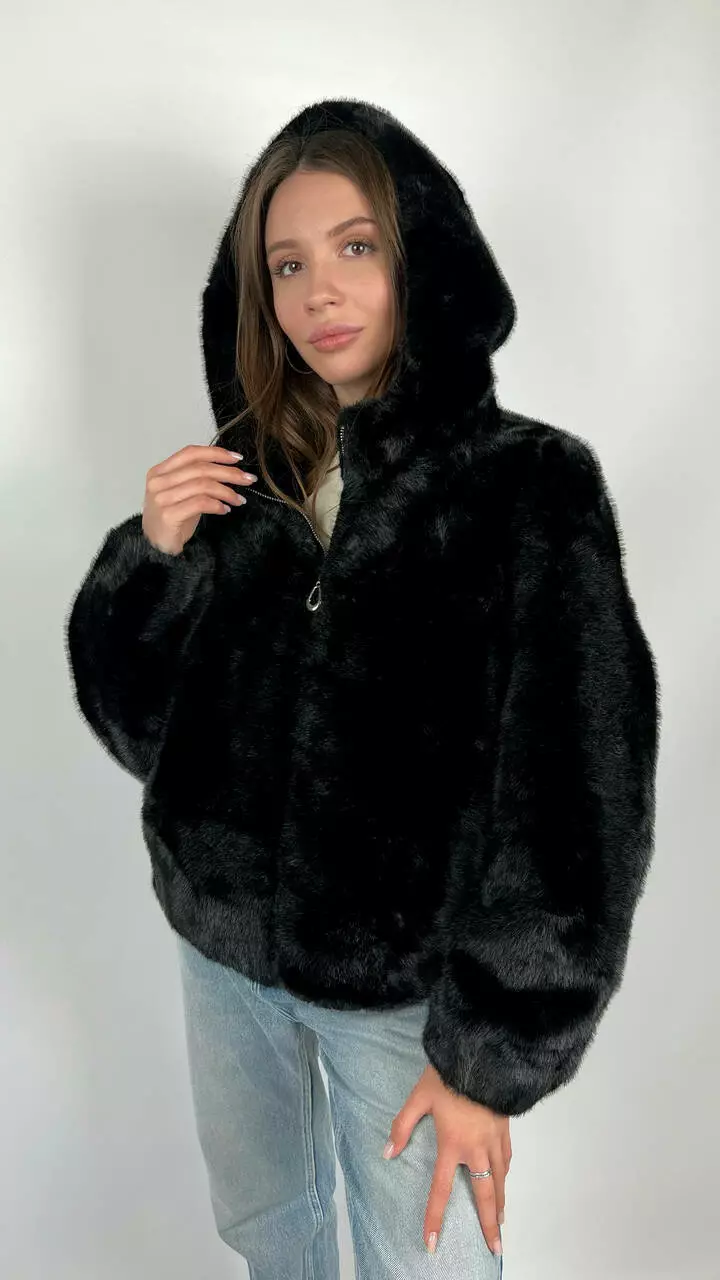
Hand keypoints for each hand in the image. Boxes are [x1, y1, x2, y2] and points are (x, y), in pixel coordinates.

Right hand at [142, 444, 257, 554]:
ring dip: (227, 491)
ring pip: (203, 485)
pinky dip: (217, 505)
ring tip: (239, 499)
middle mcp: (158, 482)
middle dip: (229, 473)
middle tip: (248, 479)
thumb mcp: (182, 492)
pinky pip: (200, 503)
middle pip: (201, 469)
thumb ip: (196, 478)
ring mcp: (162, 499)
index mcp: (160, 471)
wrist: (156, 546)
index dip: (216, 453)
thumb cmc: (172, 518)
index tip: (237, 458)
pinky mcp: (169, 515)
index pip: (191, 453)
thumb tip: (229, 469)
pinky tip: (225, 510)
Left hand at [383, 1064, 509, 1256]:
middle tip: (495, 1248)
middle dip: (490, 1224)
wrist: (483, 1056)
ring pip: (500, 1180)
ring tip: (502, 1222)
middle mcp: (476, 1149)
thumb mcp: (418, 1098)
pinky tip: (505, 1178)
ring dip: (501, 1203)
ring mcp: (494, 1140)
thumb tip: (387, 1153)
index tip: (432, 1243)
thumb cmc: (448, 1076)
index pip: (441, 1190)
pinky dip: (506, 1174)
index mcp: (452, 1145)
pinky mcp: (505, 1128)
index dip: (435, 1218)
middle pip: (485, 1194)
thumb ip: (402, 1126)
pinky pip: (507, 1158)